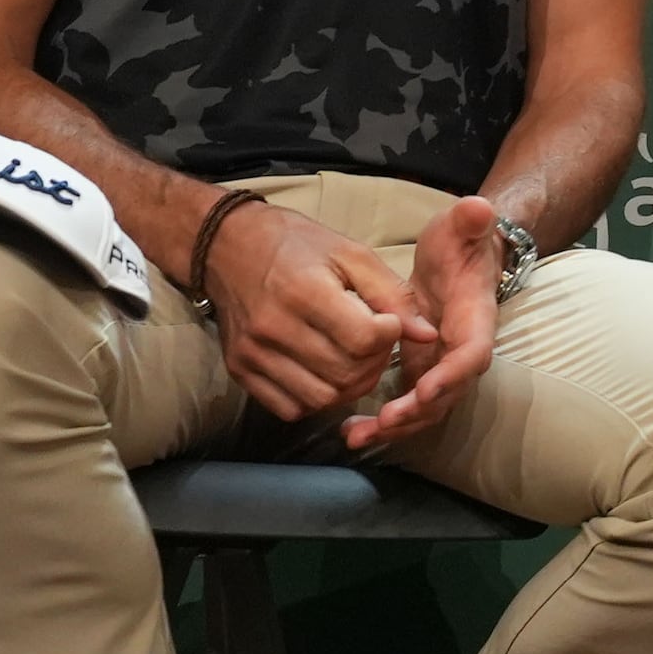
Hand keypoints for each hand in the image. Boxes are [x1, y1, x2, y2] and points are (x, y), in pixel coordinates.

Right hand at [206, 200, 436, 425]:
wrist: (225, 246)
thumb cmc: (294, 244)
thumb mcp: (349, 253)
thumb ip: (392, 293)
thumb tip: (427, 335)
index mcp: (304, 291)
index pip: (364, 339)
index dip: (388, 335)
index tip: (386, 321)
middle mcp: (274, 327)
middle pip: (346, 374)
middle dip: (373, 363)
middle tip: (373, 343)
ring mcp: (253, 354)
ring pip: (321, 398)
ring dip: (348, 386)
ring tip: (351, 358)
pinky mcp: (239, 371)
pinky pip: (290, 408)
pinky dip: (315, 399)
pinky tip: (322, 371)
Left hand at [344, 197, 505, 450]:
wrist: (462, 257)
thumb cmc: (461, 242)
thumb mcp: (463, 226)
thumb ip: (472, 220)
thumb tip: (480, 207)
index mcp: (476, 319)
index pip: (472, 355)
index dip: (451, 376)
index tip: (424, 390)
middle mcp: (463, 351)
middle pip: (448, 394)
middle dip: (416, 412)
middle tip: (384, 422)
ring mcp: (442, 365)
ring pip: (425, 408)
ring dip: (395, 426)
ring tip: (356, 435)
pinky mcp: (421, 371)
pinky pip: (407, 405)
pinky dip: (384, 422)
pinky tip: (351, 430)